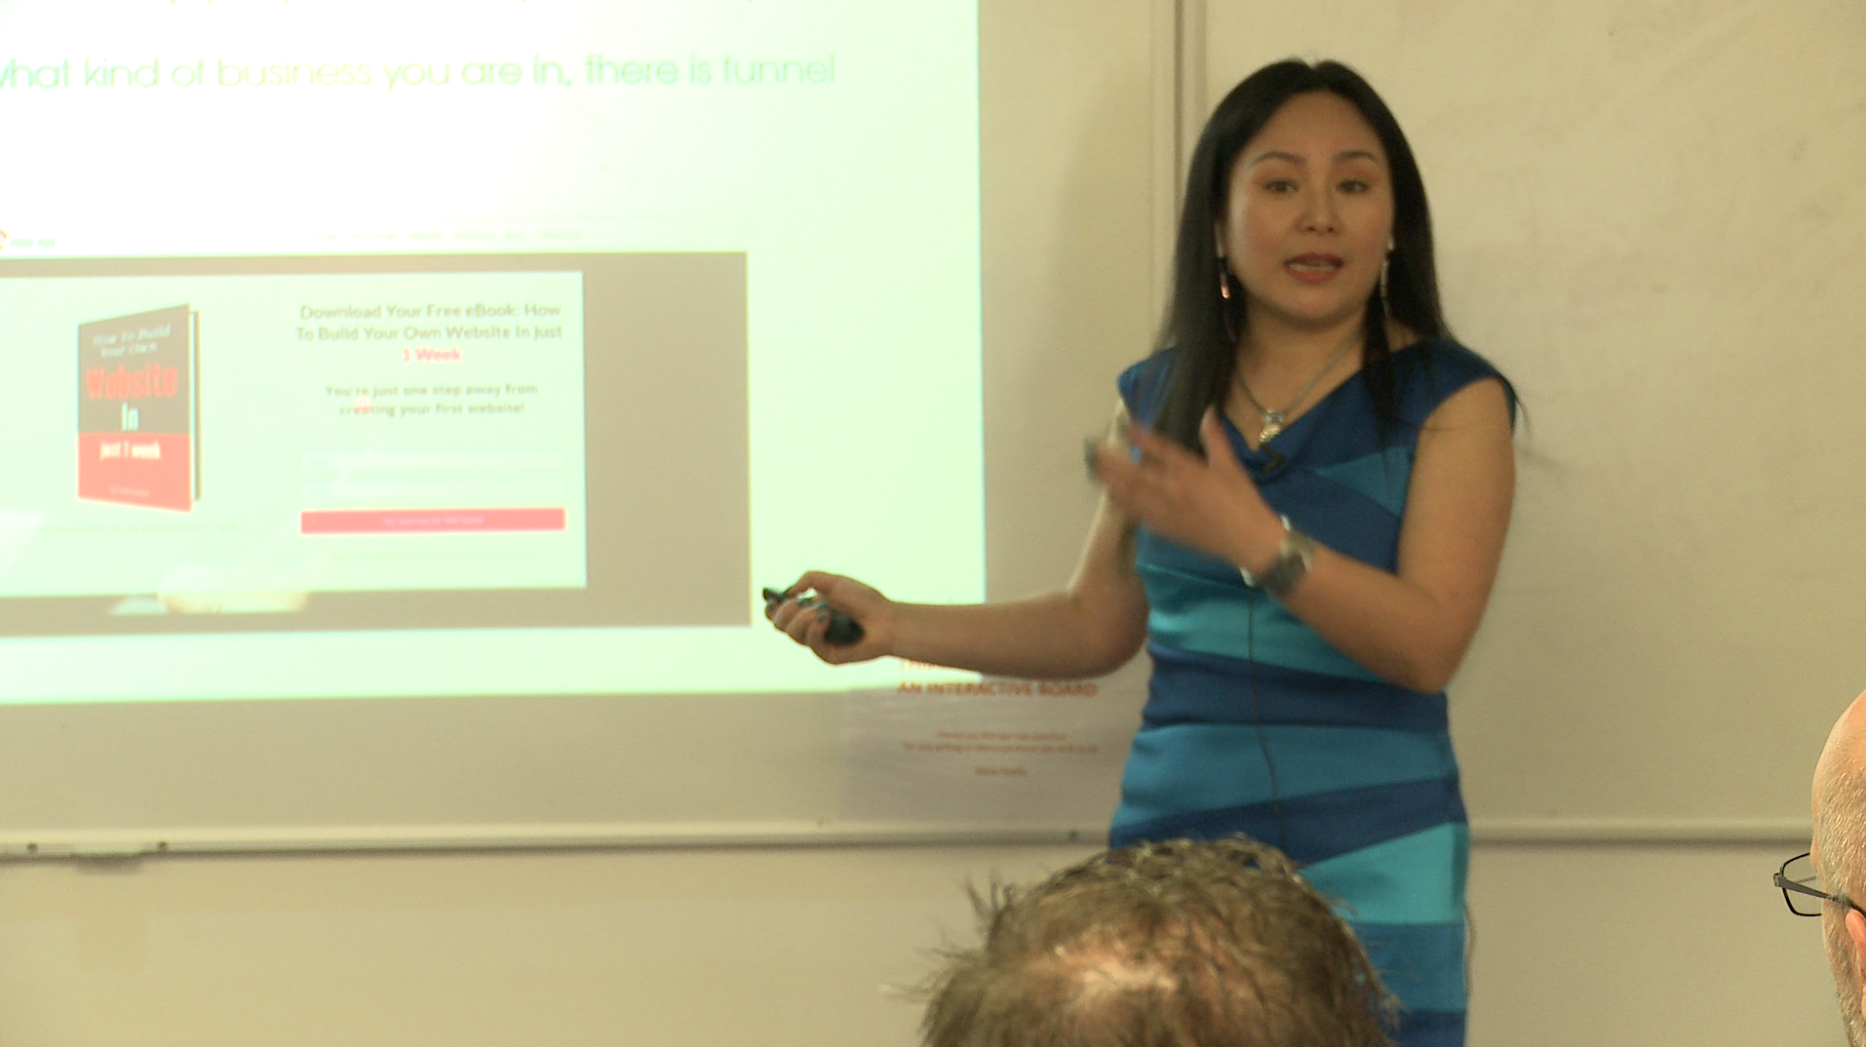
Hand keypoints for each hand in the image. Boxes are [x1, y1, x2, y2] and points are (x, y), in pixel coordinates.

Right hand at [765, 570, 892, 663]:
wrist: (887, 619)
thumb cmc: (864, 600)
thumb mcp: (834, 581)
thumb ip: (809, 578)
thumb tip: (789, 592)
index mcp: (809, 610)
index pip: (780, 614)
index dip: (771, 609)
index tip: (773, 600)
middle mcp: (811, 627)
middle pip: (779, 625)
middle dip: (783, 612)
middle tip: (797, 604)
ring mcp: (819, 642)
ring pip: (792, 634)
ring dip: (802, 619)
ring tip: (823, 611)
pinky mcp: (828, 655)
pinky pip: (811, 645)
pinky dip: (815, 630)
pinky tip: (827, 621)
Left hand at [1091, 409, 1282, 569]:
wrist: (1248, 541)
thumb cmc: (1242, 501)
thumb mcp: (1230, 466)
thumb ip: (1215, 438)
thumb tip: (1209, 412)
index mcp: (1190, 473)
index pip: (1161, 450)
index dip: (1142, 436)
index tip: (1126, 425)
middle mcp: (1172, 491)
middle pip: (1134, 475)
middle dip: (1112, 463)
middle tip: (1095, 451)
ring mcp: (1166, 512)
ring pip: (1130, 496)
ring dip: (1111, 483)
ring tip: (1096, 472)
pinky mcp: (1165, 530)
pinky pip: (1138, 515)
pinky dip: (1124, 505)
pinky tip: (1114, 498)